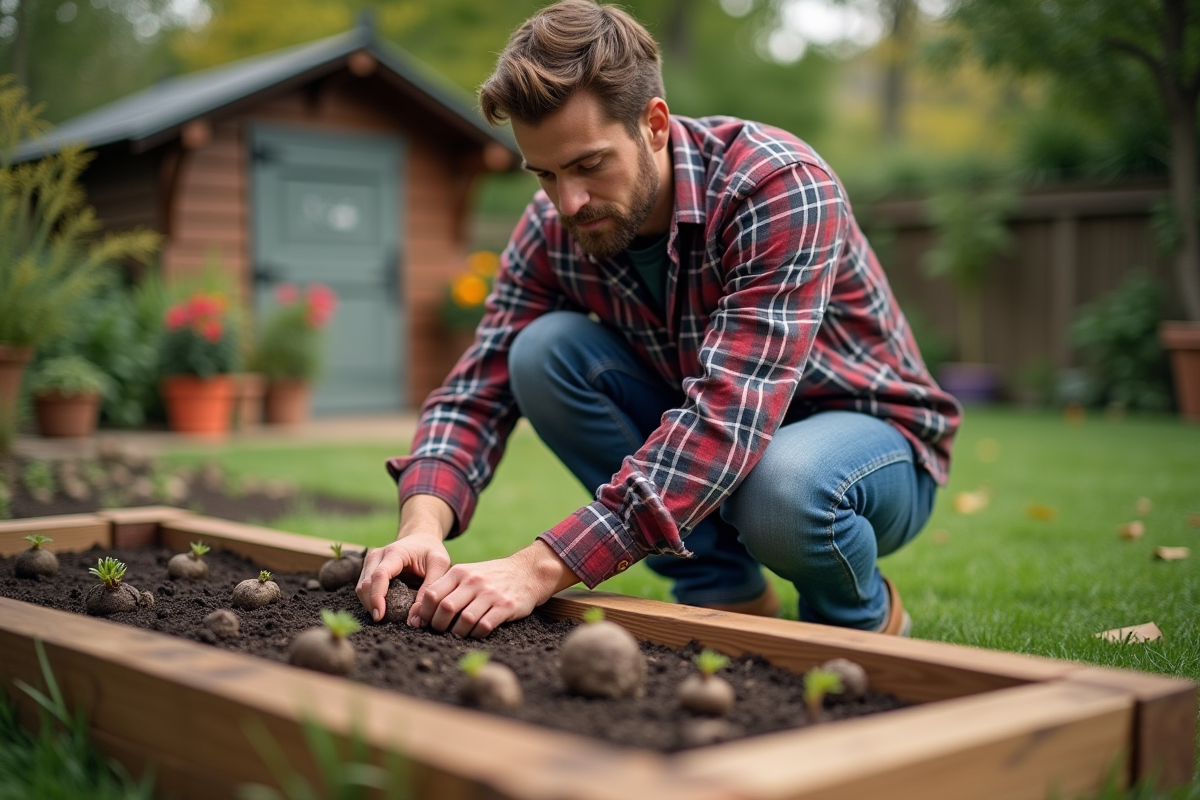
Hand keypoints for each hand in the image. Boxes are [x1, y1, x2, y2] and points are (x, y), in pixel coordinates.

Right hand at [356, 495, 453, 622]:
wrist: (421, 538)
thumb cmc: (431, 551)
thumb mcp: (439, 565)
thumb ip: (429, 589)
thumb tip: (415, 620)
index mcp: (394, 552)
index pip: (379, 575)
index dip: (377, 597)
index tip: (380, 616)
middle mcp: (377, 555)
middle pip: (366, 584)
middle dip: (372, 605)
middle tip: (386, 622)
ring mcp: (369, 562)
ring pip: (361, 588)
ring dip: (370, 604)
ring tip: (386, 617)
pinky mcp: (368, 570)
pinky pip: (363, 589)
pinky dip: (370, 600)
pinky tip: (383, 608)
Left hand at [414, 540, 579, 637]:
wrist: (527, 571)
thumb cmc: (491, 577)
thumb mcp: (468, 574)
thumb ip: (448, 589)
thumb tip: (421, 612)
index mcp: (459, 572)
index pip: (431, 594)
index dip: (425, 613)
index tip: (427, 622)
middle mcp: (474, 581)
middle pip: (445, 609)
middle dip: (439, 626)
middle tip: (443, 631)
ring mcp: (490, 594)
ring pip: (464, 620)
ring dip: (458, 633)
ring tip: (459, 634)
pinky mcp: (506, 606)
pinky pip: (485, 626)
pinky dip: (477, 634)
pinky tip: (477, 632)